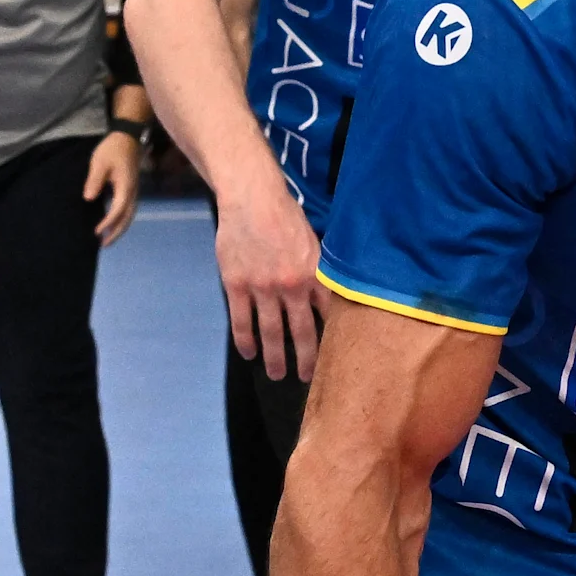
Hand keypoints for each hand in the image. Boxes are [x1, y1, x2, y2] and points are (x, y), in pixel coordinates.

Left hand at [85, 127, 144, 245]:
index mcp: (126, 186)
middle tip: (103, 245)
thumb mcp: (100, 163)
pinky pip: (128, 209)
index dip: (108, 222)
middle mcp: (133, 192)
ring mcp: (134, 191)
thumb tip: (89, 198)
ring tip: (107, 240)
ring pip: (130, 215)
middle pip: (128, 217)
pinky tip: (112, 224)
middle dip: (116, 232)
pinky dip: (121, 220)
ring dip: (119, 228)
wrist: (128, 137)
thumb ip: (94, 181)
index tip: (97, 232)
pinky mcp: (131, 189)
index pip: (119, 209)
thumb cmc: (112, 149)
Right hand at [218, 175, 325, 376]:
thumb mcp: (314, 242)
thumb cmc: (286, 216)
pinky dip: (245, 340)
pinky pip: (242, 321)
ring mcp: (263, 287)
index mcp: (315, 274)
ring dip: (275, 357)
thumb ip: (320, 271)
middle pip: (302, 332)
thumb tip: (333, 293)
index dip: (333, 339)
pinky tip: (250, 354)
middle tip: (308, 378)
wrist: (252, 198)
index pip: (329, 315)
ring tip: (278, 375)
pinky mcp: (237, 285)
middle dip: (306, 358)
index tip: (337, 357)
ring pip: (271, 332)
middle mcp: (292, 285)